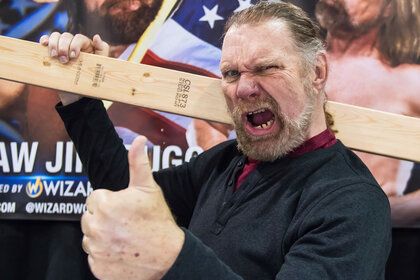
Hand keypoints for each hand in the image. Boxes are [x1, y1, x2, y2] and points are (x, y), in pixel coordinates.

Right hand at [39, 32, 109, 104]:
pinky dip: (45, 40)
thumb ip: (102, 50)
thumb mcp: (101, 65)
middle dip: (63, 47)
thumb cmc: (92, 79)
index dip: (75, 44)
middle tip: (64, 60)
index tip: (73, 56)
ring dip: (54, 44)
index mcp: (86, 46)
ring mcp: (63, 48)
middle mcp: (74, 44)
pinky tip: (43, 44)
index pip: (79, 38)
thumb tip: (96, 36)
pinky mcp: (54, 53)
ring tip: (55, 57)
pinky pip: (47, 41)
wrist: (79, 95)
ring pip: (56, 36)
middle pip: (66, 36)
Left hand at [81, 136, 184, 279]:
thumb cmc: (158, 221)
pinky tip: (121, 251)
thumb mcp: (148, 188)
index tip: (125, 209)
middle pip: (89, 217)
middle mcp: (95, 227)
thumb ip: (138, 162)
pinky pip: (93, 257)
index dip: (110, 201)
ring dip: (102, 236)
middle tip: (125, 223)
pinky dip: (104, 254)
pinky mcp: (96, 267)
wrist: (168, 256)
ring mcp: (95, 249)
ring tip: (124, 237)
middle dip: (104, 218)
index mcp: (104, 204)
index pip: (94, 198)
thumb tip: (139, 140)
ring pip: (90, 237)